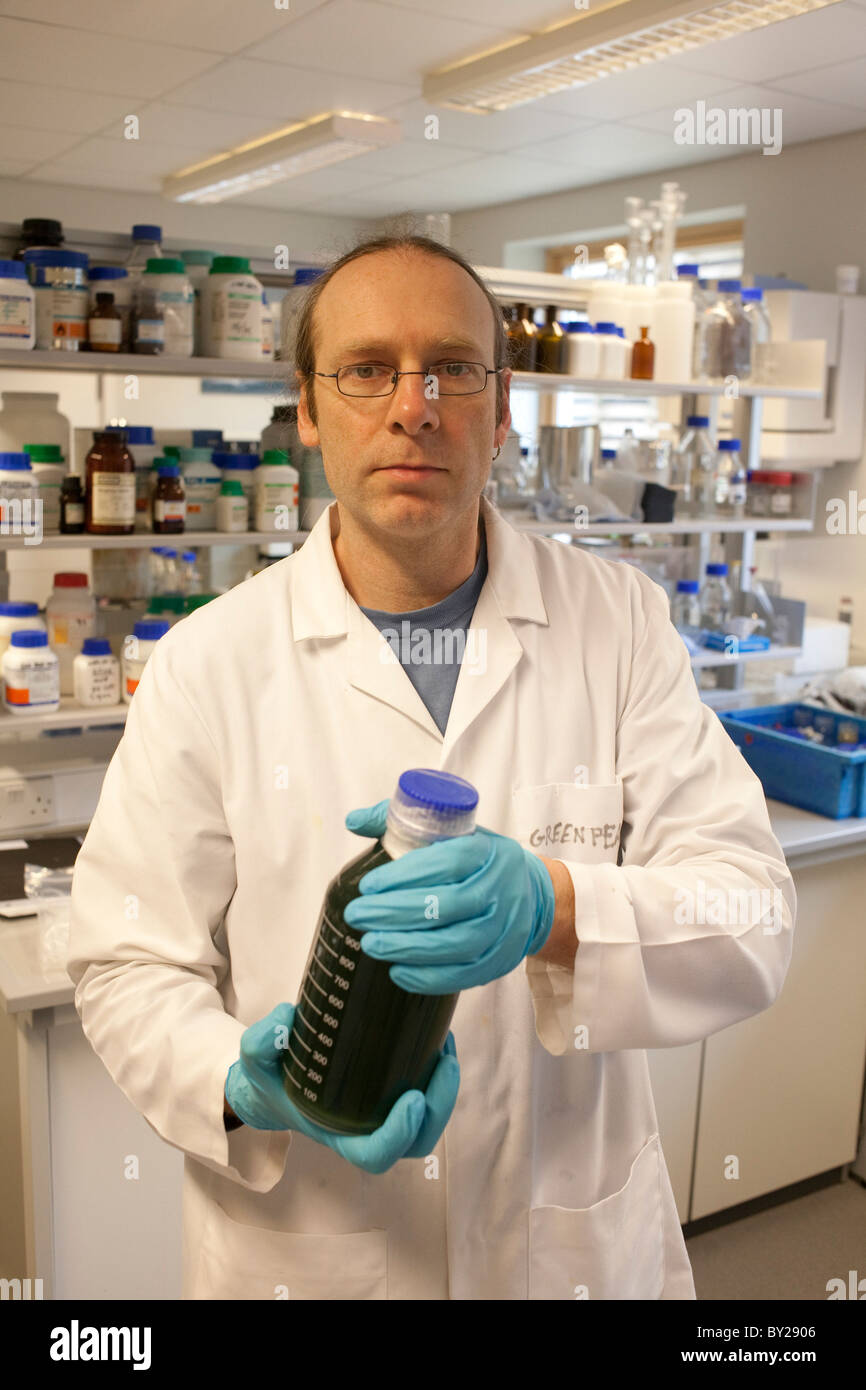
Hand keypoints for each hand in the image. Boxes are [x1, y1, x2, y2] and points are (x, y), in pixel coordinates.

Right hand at [224, 1003, 458, 1173]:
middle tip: (445, 1061)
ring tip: (446, 1043)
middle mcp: (366, 1132)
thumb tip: (287, 1019)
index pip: (376, 1154)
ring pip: (431, 1120)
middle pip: (418, 1142)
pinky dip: (439, 1068)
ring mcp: (384, 1115)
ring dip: (446, 1088)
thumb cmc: (270, 1075)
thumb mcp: (255, 1061)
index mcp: (337, 1136)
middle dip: (440, 1106)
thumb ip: (261, 1043)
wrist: (276, 1073)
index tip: (413, 1098)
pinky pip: (429, 1092)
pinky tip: (438, 1032)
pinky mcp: (395, 1091)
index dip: (399, 1135)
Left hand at [343, 799, 554, 991]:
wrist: (530, 893)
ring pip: (457, 944)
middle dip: (395, 913)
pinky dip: (428, 977)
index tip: (368, 885)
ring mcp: (505, 927)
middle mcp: (499, 889)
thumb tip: (353, 820)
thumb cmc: (478, 861)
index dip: (404, 876)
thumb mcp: (450, 832)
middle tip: (357, 915)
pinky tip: (397, 971)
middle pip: (448, 906)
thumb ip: (402, 822)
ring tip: (370, 943)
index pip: (446, 862)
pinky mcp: (502, 959)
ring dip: (408, 947)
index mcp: (486, 851)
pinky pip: (465, 975)